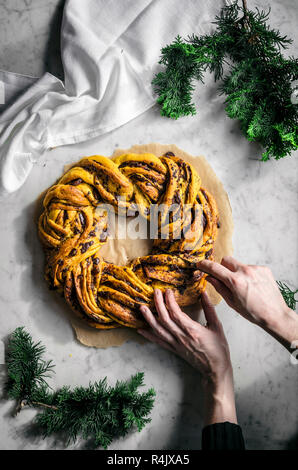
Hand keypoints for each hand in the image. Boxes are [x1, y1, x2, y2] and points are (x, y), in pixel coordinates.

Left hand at [138, 288, 236, 424]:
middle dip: (158, 304)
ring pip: (159, 330)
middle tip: (155, 292)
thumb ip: (209, 309)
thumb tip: (204, 293)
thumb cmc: (218, 348)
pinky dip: (149, 336)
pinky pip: (159, 342)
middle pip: (165, 319)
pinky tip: (140, 330)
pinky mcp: (174, 350)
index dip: (170, 301)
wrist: (215, 369)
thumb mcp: (217, 326)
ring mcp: (176, 344)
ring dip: (149, 318)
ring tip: (142, 308)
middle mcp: (181, 337)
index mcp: (192, 330)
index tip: (168, 291)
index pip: (176, 313)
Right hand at [196, 256, 297, 350]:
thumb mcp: (232, 302)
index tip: (200, 264)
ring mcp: (256, 269)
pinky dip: (248, 275)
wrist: (275, 314)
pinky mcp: (264, 269)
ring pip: (239, 265)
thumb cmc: (254, 312)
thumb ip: (219, 287)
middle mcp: (245, 272)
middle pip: (226, 259)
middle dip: (222, 267)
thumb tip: (210, 278)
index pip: (215, 268)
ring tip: (244, 287)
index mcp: (235, 281)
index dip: (205, 265)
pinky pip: (250, 268)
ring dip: (237, 272)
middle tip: (225, 278)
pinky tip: (253, 286)